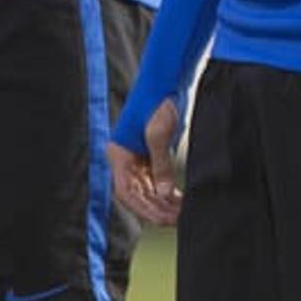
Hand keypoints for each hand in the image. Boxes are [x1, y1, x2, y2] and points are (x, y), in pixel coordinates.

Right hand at [110, 97, 183, 226]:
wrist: (168, 80)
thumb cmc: (158, 102)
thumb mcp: (158, 134)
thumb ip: (161, 165)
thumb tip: (164, 192)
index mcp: (119, 154)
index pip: (126, 192)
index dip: (143, 208)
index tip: (162, 219)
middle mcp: (125, 158)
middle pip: (137, 193)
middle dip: (156, 208)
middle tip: (176, 220)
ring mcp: (138, 157)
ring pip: (147, 189)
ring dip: (162, 202)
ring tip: (181, 214)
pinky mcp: (152, 153)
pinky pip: (156, 179)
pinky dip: (167, 190)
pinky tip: (180, 200)